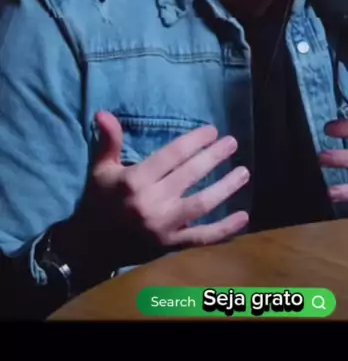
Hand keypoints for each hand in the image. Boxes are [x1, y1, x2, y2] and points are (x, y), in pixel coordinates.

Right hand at [88, 113, 249, 245]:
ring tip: (244, 172)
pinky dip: (224, 229)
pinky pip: (202, 237)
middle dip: (213, 156)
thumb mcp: (100, 169)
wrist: (90, 246)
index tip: (213, 131)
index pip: (172, 155)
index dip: (194, 140)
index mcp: (134, 181)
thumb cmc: (98, 201)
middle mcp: (151, 202)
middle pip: (190, 174)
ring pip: (202, 204)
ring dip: (226, 187)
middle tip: (232, 143)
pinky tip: (244, 216)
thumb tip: (104, 113)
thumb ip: (109, 141)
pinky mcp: (170, 246)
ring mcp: (163, 227)